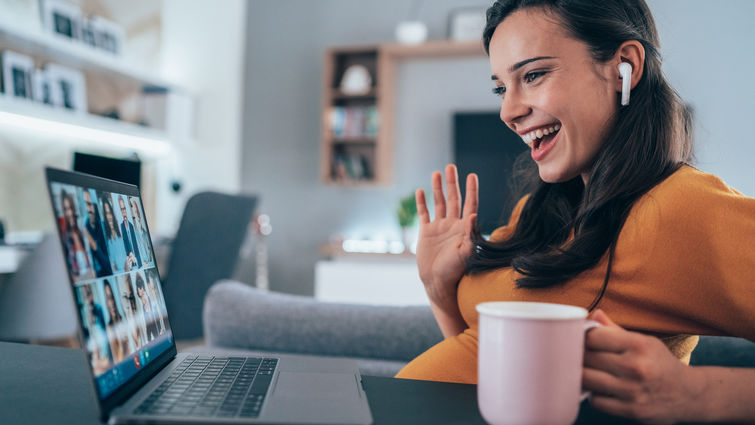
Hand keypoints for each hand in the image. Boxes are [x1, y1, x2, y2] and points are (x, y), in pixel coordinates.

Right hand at [415, 164, 477, 314]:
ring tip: (436, 172)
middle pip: (454, 199)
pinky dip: (422, 202)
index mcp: (465, 228)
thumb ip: (471, 234)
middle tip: (451, 166)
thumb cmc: (454, 271)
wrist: (437, 282)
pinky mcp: (426, 232)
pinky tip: (420, 191)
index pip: (470, 204)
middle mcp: (453, 225)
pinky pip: (424, 213)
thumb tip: (474, 215)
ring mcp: (439, 227)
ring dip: (438, 188)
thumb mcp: (465, 253)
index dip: (471, 190)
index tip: (472, 175)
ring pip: (439, 202)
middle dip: (453, 183)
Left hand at [583, 310, 705, 424]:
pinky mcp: (631, 410)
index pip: (592, 338)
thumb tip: (593, 314)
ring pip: (586, 380)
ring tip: (587, 371)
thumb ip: (615, 330)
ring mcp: (633, 391)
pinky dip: (594, 395)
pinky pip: (596, 401)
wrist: (689, 395)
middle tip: (576, 356)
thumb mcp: (644, 341)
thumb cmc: (661, 364)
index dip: (581, 338)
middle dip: (577, 356)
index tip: (579, 340)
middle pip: (586, 358)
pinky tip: (601, 389)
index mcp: (638, 345)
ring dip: (582, 376)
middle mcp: (636, 367)